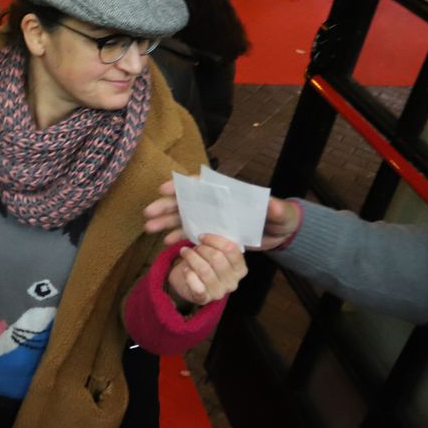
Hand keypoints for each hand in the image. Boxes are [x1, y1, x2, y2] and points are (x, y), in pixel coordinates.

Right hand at [143, 179, 301, 249]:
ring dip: (165, 222)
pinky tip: (165, 242)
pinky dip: (177, 237)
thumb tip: (271, 205)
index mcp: (228, 192)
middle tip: (148, 213)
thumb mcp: (279, 213)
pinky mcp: (211, 233)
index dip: (183, 186)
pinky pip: (190, 233)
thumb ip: (275, 209)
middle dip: (166, 205)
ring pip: (184, 217)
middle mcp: (215, 203)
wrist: (279, 234)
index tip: (165, 189)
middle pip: (186, 201)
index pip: (202, 185)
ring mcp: (211, 218)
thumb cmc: (279, 218)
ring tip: (149, 228)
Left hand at [166, 234, 246, 307]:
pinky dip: (189, 274)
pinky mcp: (204, 299)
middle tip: (193, 247)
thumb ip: (213, 241)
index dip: (214, 240)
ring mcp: (219, 292)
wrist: (189, 282)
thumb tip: (202, 229)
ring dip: (191, 257)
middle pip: (217, 258)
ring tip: (184, 252)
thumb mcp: (211, 250)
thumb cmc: (203, 262)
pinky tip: (185, 269)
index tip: (201, 236)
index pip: (231, 249)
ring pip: (204, 270)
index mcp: (240, 268)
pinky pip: (196, 286)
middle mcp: (233, 282)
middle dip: (202, 249)